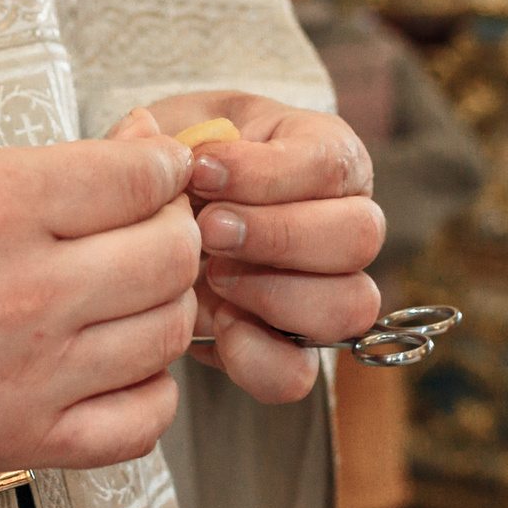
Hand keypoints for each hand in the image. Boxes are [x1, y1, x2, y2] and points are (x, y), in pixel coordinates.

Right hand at [0, 112, 200, 471]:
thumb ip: (55, 163)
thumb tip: (147, 140)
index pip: (141, 178)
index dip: (163, 165)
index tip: (156, 169)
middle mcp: (21, 293)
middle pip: (169, 255)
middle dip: (174, 229)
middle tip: (149, 226)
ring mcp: (28, 376)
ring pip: (165, 334)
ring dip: (164, 304)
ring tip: (130, 292)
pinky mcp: (22, 440)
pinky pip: (140, 423)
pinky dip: (149, 389)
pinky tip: (119, 363)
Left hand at [148, 94, 384, 403]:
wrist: (154, 224)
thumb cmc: (174, 165)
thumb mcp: (169, 133)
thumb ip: (162, 137)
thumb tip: (147, 135)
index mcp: (326, 157)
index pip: (332, 165)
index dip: (268, 173)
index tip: (202, 170)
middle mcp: (343, 226)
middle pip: (361, 237)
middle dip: (278, 235)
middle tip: (208, 230)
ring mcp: (325, 295)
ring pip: (350, 306)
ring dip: (274, 293)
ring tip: (210, 274)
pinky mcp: (288, 353)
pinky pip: (299, 374)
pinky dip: (255, 356)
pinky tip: (215, 323)